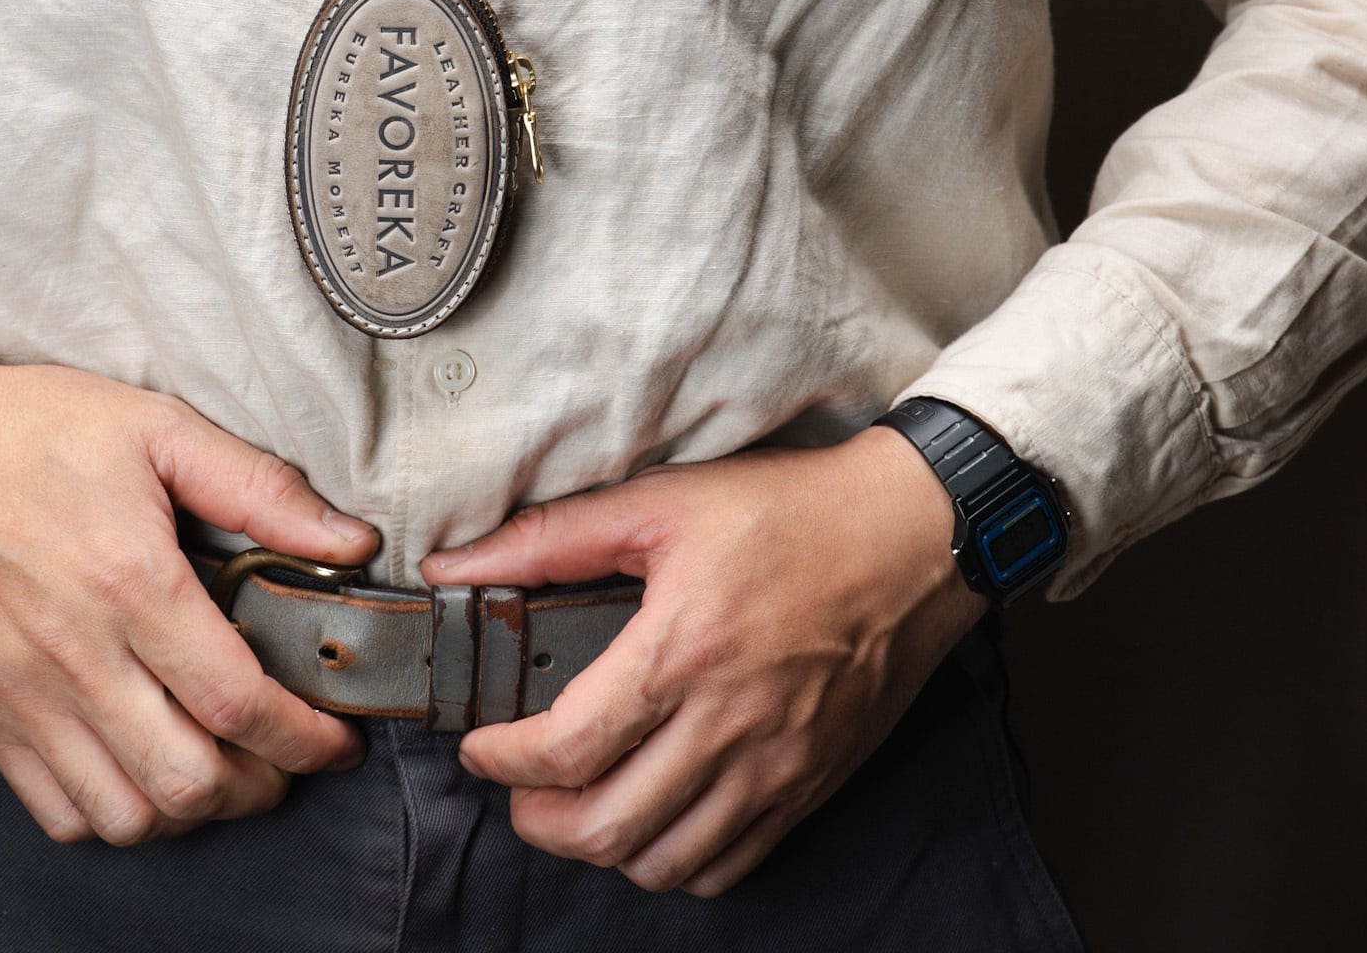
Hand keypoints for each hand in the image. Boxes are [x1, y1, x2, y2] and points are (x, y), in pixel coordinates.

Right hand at [0, 363, 377, 846]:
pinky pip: (54, 813)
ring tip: (221, 766)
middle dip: (259, 785)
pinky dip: (111, 815)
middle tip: (287, 756)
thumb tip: (350, 542)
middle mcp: (74, 656)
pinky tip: (142, 769)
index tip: (336, 738)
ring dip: (190, 808)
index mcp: (129, 582)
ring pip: (124, 815)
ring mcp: (20, 698)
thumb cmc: (31, 428)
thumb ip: (260, 489)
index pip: (237, 701)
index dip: (304, 737)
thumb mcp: (159, 429)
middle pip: (187, 781)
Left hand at [422, 428, 981, 896]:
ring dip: (604, 847)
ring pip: (665, 863)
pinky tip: (656, 814)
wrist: (909, 537)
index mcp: (682, 651)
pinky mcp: (808, 785)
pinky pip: (729, 865)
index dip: (503, 760)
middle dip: (538, 820)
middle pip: (607, 829)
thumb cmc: (789, 512)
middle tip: (519, 785)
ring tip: (581, 799)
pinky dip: (676, 861)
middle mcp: (729, 724)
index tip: (481, 745)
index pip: (568, 749)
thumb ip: (551, 538)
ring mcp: (775, 766)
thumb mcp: (662, 501)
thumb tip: (458, 566)